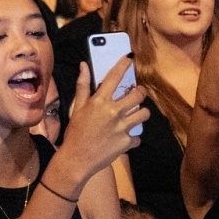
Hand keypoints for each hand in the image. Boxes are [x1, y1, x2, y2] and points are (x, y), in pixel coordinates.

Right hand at [50, 59, 147, 196]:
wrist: (77, 159)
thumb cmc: (75, 132)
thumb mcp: (77, 108)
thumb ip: (83, 86)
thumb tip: (83, 65)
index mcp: (100, 101)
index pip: (115, 77)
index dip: (124, 65)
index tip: (130, 59)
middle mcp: (114, 112)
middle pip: (138, 95)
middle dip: (140, 92)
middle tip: (137, 93)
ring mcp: (123, 128)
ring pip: (144, 114)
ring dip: (141, 113)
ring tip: (135, 115)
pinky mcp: (127, 142)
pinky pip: (137, 137)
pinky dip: (132, 137)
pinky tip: (124, 138)